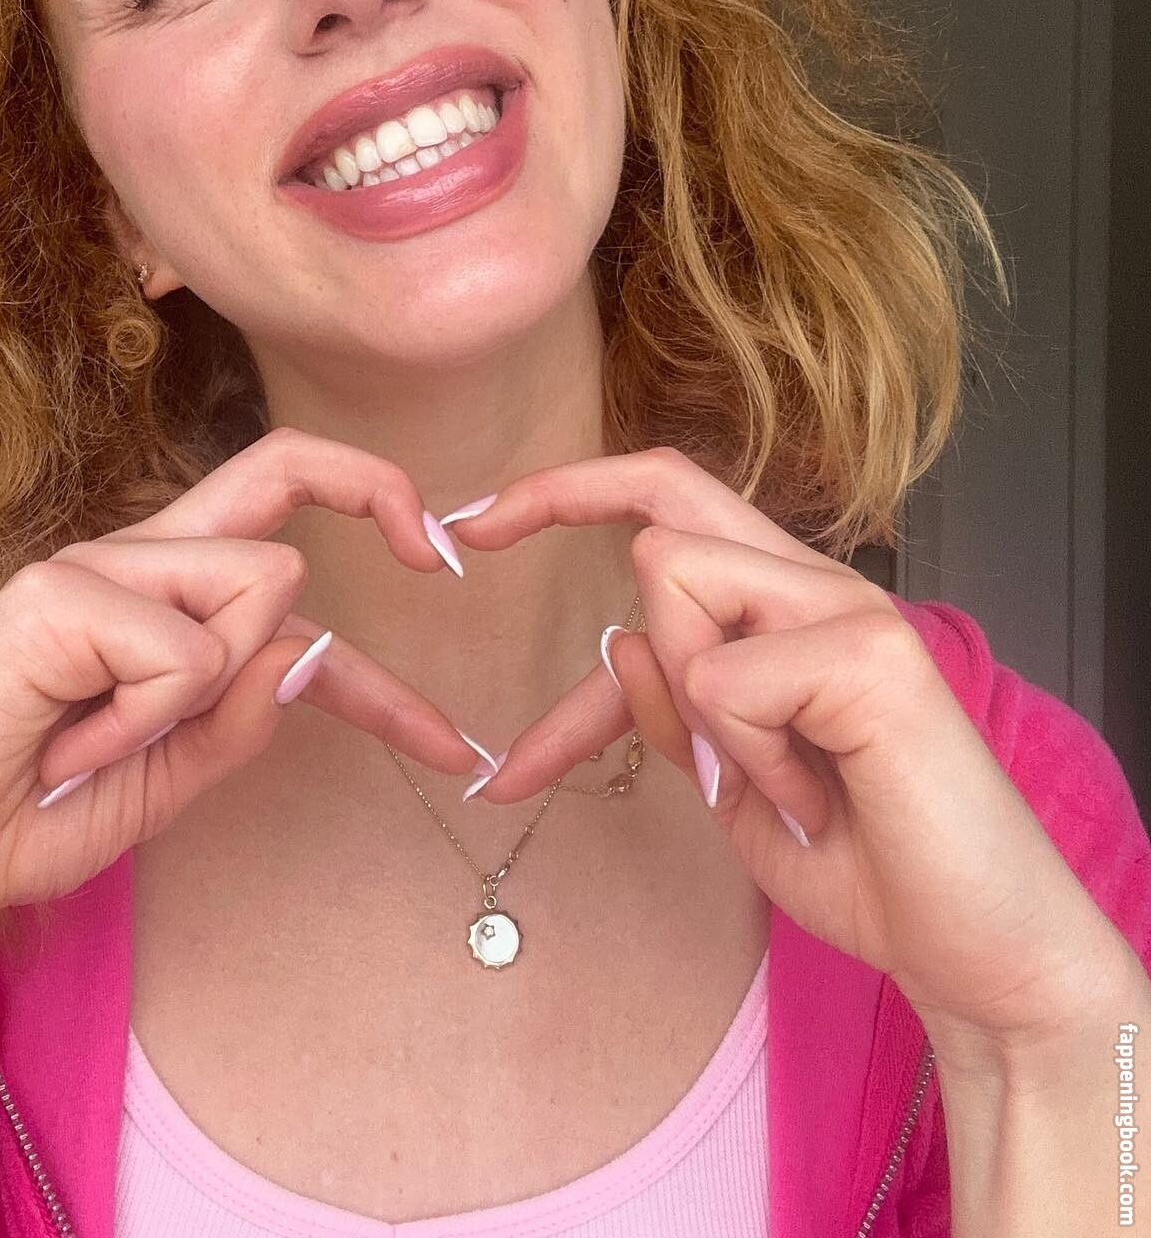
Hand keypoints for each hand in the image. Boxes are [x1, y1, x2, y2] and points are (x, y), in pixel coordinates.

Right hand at [0, 428, 482, 974]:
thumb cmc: (32, 809)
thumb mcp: (173, 773)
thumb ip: (241, 714)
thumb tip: (312, 650)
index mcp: (163, 588)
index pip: (282, 517)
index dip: (372, 509)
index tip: (445, 554)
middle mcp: (135, 554)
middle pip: (280, 474)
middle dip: (373, 490)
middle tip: (434, 552)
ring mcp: (94, 566)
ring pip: (258, 585)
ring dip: (211, 695)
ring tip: (107, 745)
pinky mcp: (54, 597)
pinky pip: (184, 655)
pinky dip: (145, 725)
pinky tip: (67, 746)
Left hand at [442, 446, 1142, 1059]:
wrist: (973, 950)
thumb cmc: (859, 859)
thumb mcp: (731, 781)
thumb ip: (676, 709)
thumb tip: (617, 640)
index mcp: (785, 605)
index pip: (673, 501)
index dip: (570, 493)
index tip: (474, 519)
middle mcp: (818, 584)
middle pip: (666, 498)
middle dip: (560, 499)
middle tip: (470, 530)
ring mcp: (851, 609)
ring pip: (673, 577)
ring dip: (684, 697)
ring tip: (766, 777)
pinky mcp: (871, 656)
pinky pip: (723, 678)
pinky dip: (740, 756)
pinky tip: (811, 798)